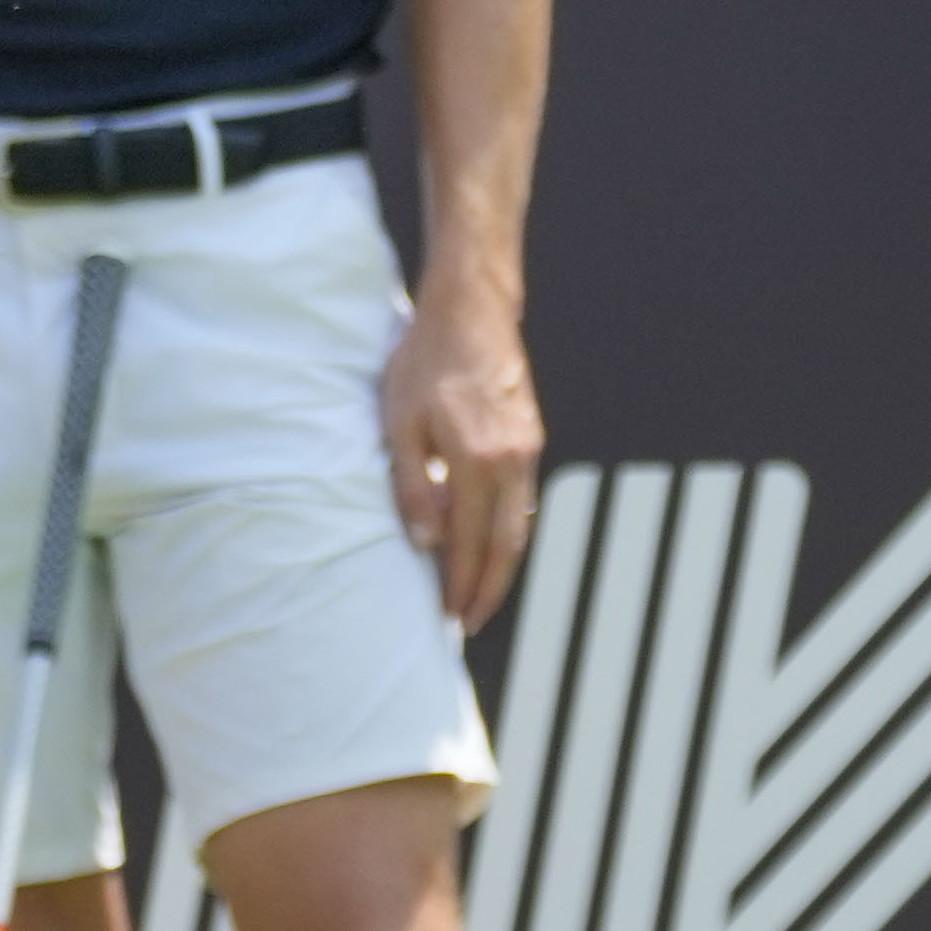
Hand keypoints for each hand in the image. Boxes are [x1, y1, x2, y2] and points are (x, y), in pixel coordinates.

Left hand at [377, 282, 542, 627]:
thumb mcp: (399, 422)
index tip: (448, 613)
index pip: (471, 543)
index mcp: (477, 460)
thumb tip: (426, 543)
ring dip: (501, 566)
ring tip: (479, 592)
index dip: (460, 583)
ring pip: (521, 525)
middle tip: (467, 620)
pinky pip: (523, 499)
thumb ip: (413, 485)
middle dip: (488, 590)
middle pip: (506, 546)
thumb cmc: (426, 360)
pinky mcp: (531, 436)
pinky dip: (509, 531)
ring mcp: (528, 448)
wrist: (471, 309)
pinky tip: (490, 542)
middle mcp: (512, 460)